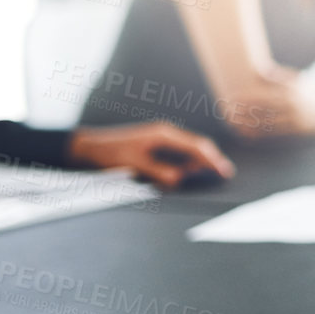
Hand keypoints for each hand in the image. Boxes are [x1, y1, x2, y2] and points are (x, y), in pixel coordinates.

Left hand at [66, 122, 235, 189]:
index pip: (195, 147)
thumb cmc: (109, 154)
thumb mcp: (135, 166)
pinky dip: (188, 161)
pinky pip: (178, 151)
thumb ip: (159, 173)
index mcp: (163, 134)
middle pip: (196, 145)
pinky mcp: (154, 144)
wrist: (88, 147)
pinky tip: (191, 170)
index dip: (211, 160)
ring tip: (213, 173)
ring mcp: (160, 137)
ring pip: (188, 148)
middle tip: (225, 173)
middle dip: (211, 159)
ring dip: (200, 160)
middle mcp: (165, 132)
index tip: (223, 171)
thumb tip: (180, 180)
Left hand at [223, 73, 307, 138]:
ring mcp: (293, 122)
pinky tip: (246, 133)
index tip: (232, 97)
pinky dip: (258, 134)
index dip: (246, 98)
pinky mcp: (294, 132)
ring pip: (265, 124)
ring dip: (247, 124)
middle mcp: (292, 108)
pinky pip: (272, 134)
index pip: (264, 96)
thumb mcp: (299, 80)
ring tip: (231, 122)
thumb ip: (277, 76)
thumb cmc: (314, 90)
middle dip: (242, 112)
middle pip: (262, 111)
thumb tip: (258, 70)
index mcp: (292, 93)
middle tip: (225, 111)